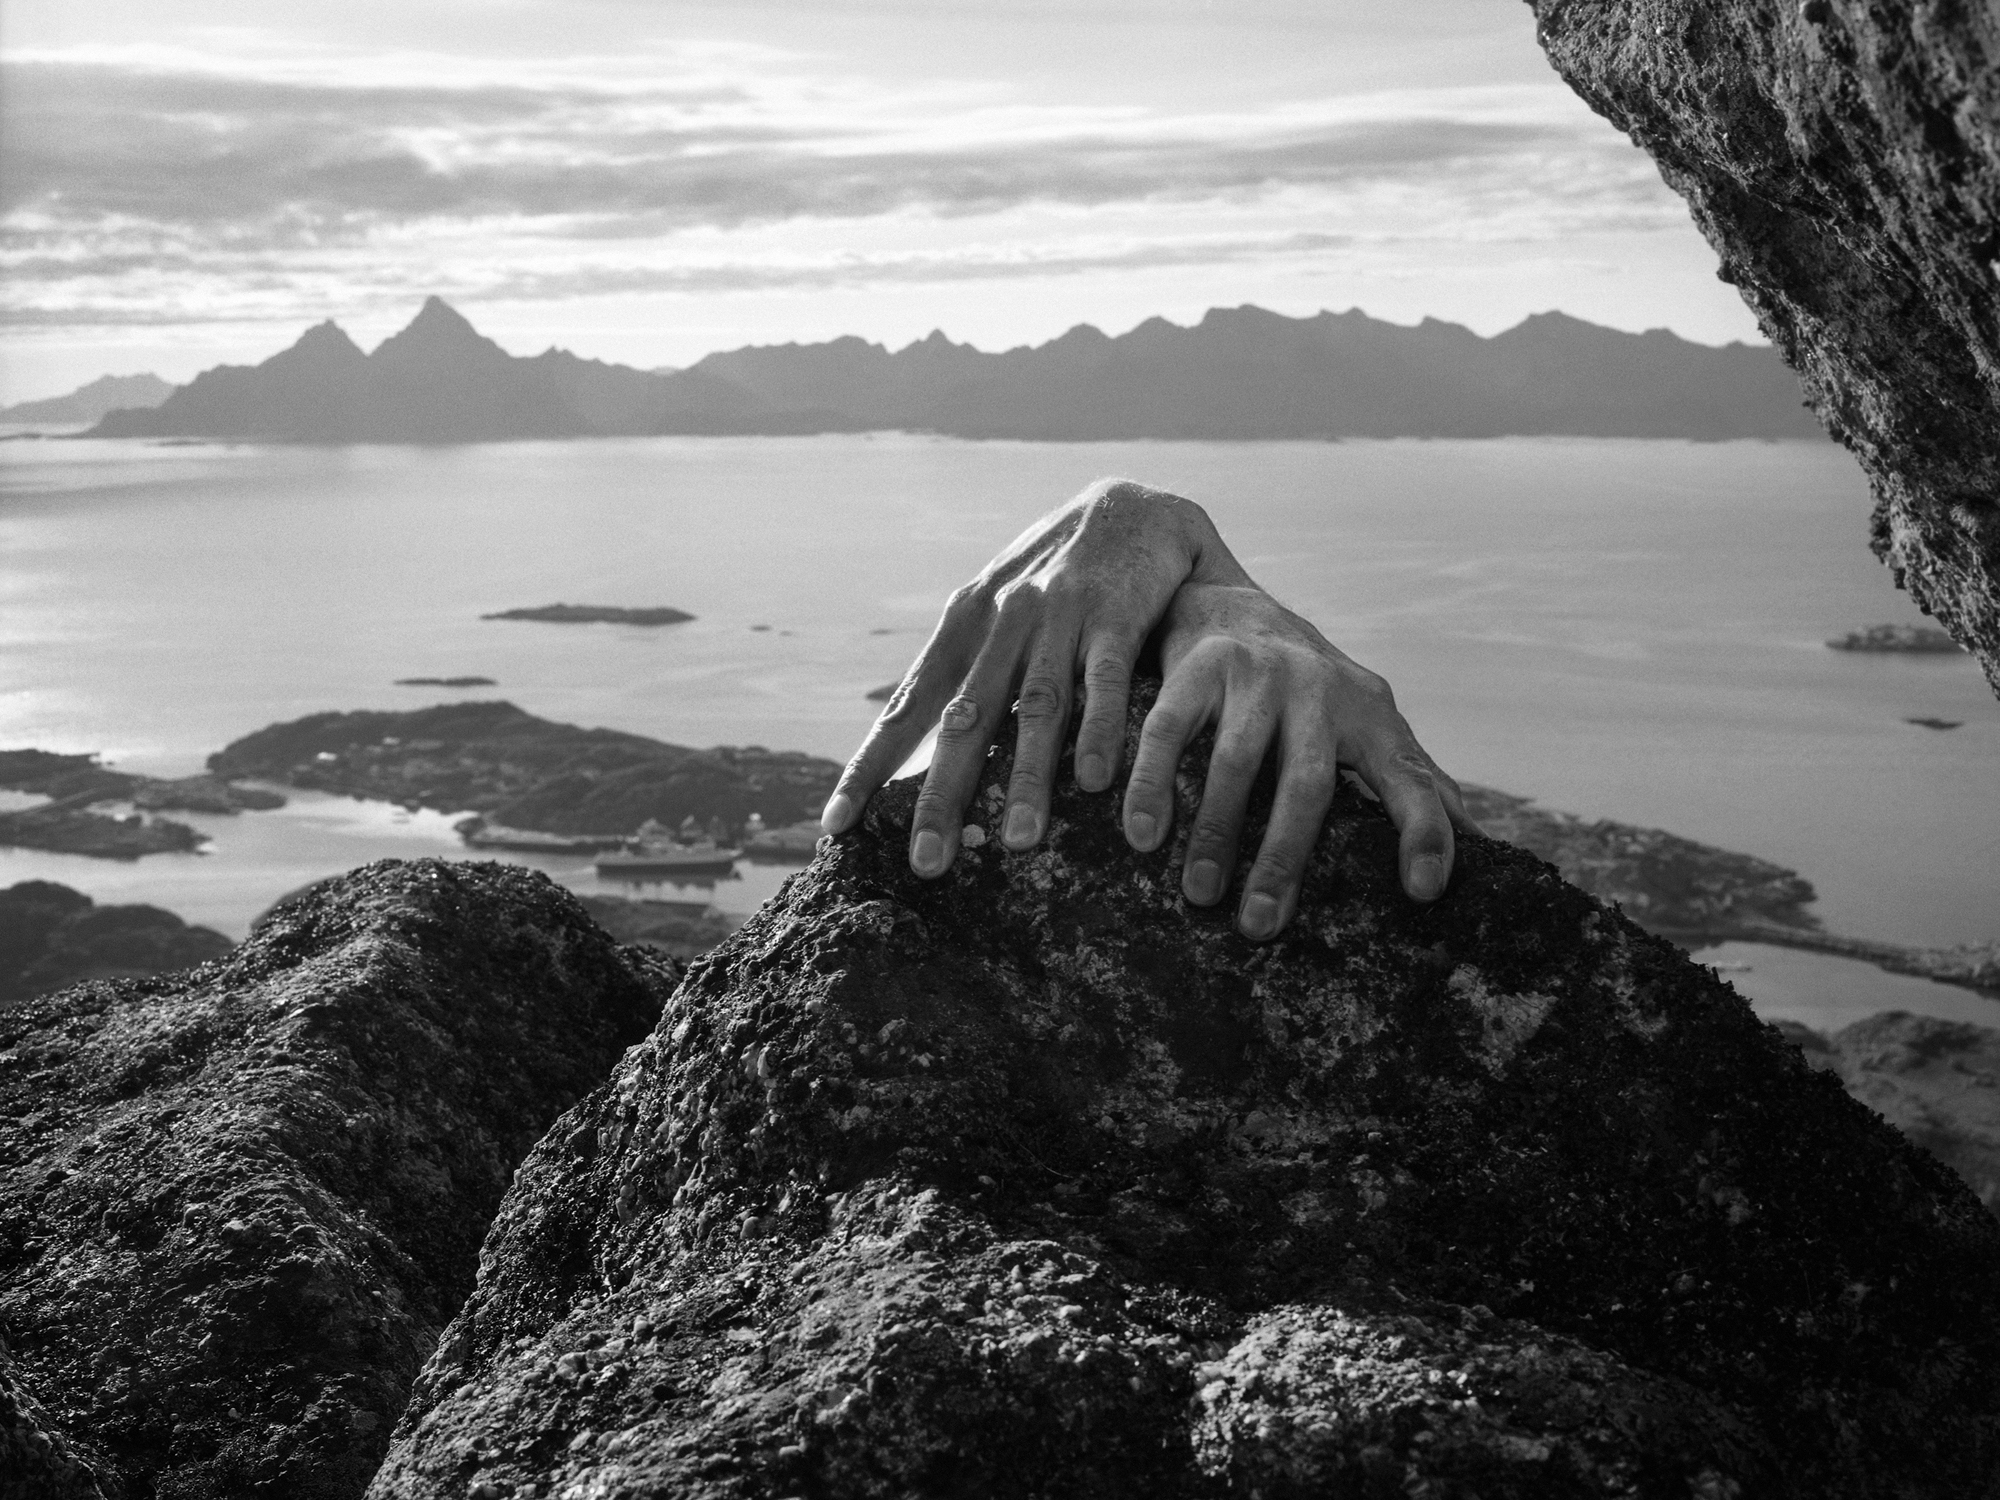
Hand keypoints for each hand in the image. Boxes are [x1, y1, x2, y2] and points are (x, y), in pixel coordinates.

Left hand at [821, 478, 1240, 865]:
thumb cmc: (1056, 577)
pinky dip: (1099, 731)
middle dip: (942, 795)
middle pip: (964, 720)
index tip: (836, 826)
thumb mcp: (996, 611)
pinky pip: (1105, 680)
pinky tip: (1093, 781)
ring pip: (1035, 707)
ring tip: (1019, 841)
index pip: (907, 708)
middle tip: (925, 863)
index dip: (869, 768)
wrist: (1131, 505)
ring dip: (1026, 778)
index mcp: (962, 627)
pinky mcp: (1115, 613)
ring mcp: (1056, 615)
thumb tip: (918, 747)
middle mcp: (1000, 621)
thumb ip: (966, 671)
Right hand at [1126, 579, 1472, 937]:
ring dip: (1217, 833)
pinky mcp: (1199, 664)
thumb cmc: (1303, 688)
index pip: (1411, 776)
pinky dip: (1152, 785)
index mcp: (1371, 715)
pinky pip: (1171, 731)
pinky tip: (1143, 835)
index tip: (1423, 891)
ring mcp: (1258, 672)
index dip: (1423, 831)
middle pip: (1308, 784)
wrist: (1224, 597)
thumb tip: (1480, 840)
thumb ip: (1413, 775)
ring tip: (1199, 896)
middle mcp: (1320, 690)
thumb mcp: (1367, 720)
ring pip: (1238, 762)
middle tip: (1259, 926)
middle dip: (1284, 858)